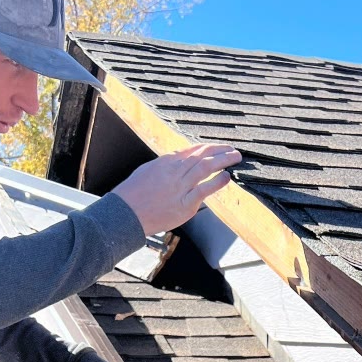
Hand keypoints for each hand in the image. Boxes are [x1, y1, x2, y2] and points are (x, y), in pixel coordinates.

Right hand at [111, 143, 241, 234]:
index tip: (218, 147)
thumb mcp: (147, 171)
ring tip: (235, 158)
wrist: (126, 213)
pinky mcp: (185, 204)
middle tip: (233, 150)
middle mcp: (174, 172)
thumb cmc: (133, 195)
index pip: (191, 151)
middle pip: (201, 156)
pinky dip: (217, 182)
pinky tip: (226, 177)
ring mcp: (180, 187)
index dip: (207, 148)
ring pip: (205, 168)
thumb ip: (165, 165)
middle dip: (219, 151)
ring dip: (222, 161)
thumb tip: (179, 158)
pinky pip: (204, 190)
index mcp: (165, 163)